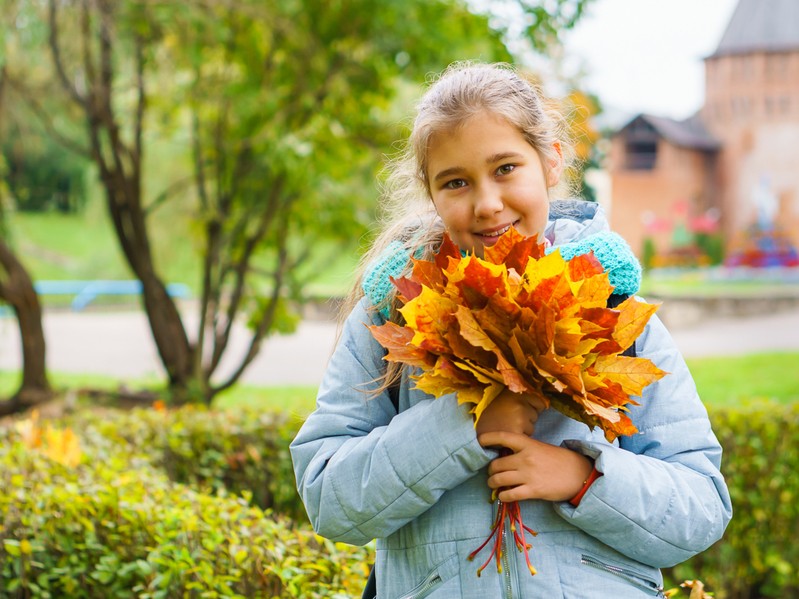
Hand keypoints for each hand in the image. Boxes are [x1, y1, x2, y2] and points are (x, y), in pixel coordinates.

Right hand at [474, 388, 546, 437]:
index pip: (539, 402)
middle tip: (509, 419)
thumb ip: (519, 399)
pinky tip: (507, 433)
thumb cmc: (486, 414)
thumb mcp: (502, 399)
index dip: (530, 407)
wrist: (471, 427)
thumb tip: (543, 403)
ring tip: (507, 426)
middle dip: (526, 418)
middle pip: (535, 414)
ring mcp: (519, 416)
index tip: (518, 410)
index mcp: (514, 391)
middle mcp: (519, 402)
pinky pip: (528, 434)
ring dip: (523, 428)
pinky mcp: (518, 430)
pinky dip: (520, 436)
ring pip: (532, 425)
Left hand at [477, 431, 593, 501]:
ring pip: (499, 480)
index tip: (479, 441)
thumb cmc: (557, 459)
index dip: (488, 438)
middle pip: (496, 465)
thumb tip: (503, 456)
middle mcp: (526, 458)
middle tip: (492, 473)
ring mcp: (529, 475)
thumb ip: (522, 450)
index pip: (503, 437)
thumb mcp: (539, 448)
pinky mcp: (533, 490)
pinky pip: (509, 495)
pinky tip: (503, 496)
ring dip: (493, 483)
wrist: (579, 474)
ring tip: (494, 485)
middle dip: (490, 471)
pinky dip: (502, 496)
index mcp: (528, 444)